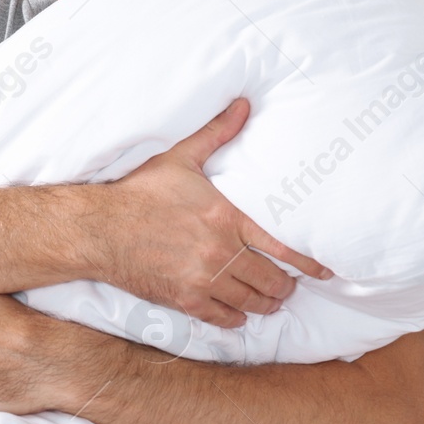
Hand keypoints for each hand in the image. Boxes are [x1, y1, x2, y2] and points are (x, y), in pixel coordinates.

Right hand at [95, 98, 330, 327]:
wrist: (100, 229)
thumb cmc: (140, 193)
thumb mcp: (180, 158)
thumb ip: (216, 134)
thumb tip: (243, 104)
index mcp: (226, 218)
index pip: (281, 246)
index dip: (307, 262)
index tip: (323, 270)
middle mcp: (220, 252)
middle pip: (270, 280)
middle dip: (285, 286)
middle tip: (290, 285)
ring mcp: (202, 280)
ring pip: (250, 301)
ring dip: (266, 303)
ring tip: (271, 301)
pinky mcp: (184, 300)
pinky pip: (223, 317)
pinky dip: (236, 318)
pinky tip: (240, 315)